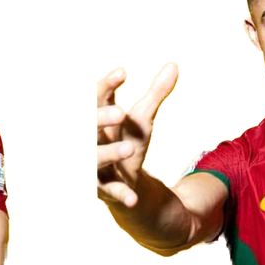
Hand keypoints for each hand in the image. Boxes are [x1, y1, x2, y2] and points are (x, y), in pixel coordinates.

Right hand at [97, 64, 177, 206]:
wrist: (121, 180)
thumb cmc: (125, 141)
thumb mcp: (142, 119)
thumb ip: (156, 94)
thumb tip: (175, 66)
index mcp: (98, 119)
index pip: (98, 98)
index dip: (107, 86)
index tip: (123, 73)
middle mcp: (91, 140)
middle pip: (89, 127)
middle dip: (101, 119)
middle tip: (121, 113)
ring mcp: (95, 164)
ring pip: (96, 158)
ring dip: (111, 153)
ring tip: (130, 148)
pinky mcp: (103, 188)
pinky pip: (111, 191)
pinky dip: (121, 194)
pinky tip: (132, 198)